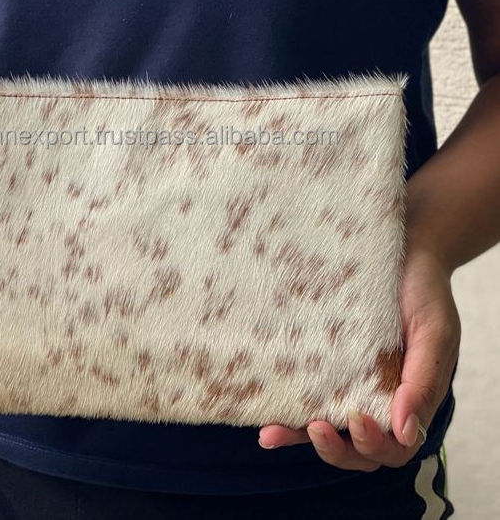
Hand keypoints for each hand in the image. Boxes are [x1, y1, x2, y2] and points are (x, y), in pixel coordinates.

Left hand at [258, 246, 460, 470]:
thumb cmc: (424, 293)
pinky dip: (286, 411)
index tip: (357, 418)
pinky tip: (264, 417)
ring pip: (325, 427)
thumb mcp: (435, 333)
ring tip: (272, 433)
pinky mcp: (321, 361)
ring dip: (299, 437)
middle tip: (316, 427)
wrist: (403, 252)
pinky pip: (305, 393)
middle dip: (335, 448)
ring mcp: (346, 382)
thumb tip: (404, 431)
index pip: (393, 446)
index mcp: (409, 399)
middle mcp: (374, 398)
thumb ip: (423, 381)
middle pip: (356, 448)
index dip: (374, 444)